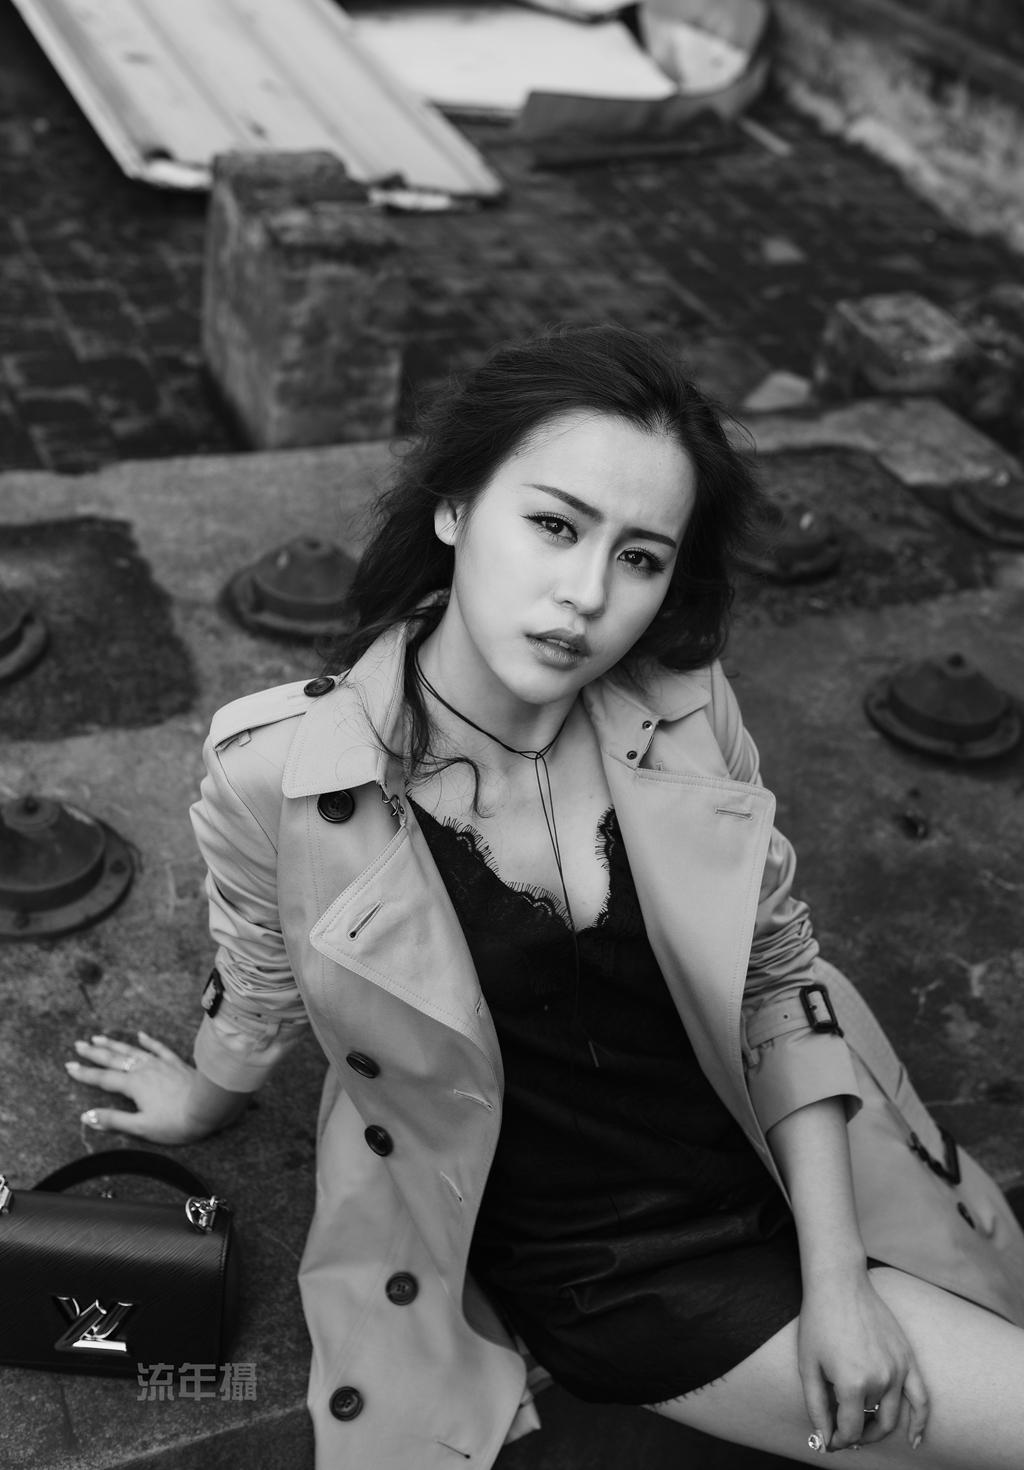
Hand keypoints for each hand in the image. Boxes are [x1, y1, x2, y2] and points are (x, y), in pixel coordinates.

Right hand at [66, 1030, 233, 1145]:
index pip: (103, 1078)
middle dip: (94, 1053)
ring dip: (115, 1044)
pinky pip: (159, 1048)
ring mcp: (160, 1064)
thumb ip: (114, 1120)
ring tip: (99, 1038)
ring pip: (133, 1050)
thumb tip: (87, 1116)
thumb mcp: (141, 1127)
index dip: (85, 1073)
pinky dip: (148, 1041)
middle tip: (78, 1045)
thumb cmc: (175, 1122)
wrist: (208, 1107)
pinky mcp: (176, 1063)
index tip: (69, 1066)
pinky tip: (141, 1035)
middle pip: (114, 1059)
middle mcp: (144, 1070)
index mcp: (134, 1085)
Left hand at [798, 1267, 928, 1452]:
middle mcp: (880, 1380)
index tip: (828, 1440)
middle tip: (843, 1434)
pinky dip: (920, 1422)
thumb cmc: (819, 1321)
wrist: (839, 1284)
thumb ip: (816, 1407)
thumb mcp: (808, 1366)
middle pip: (873, 1426)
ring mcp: (898, 1369)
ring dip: (878, 1429)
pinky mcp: (907, 1358)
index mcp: (852, 1384)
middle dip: (857, 1437)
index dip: (837, 1440)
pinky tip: (915, 1439)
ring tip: (864, 1431)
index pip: (850, 1430)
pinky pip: (921, 1398)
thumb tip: (824, 1439)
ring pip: (893, 1416)